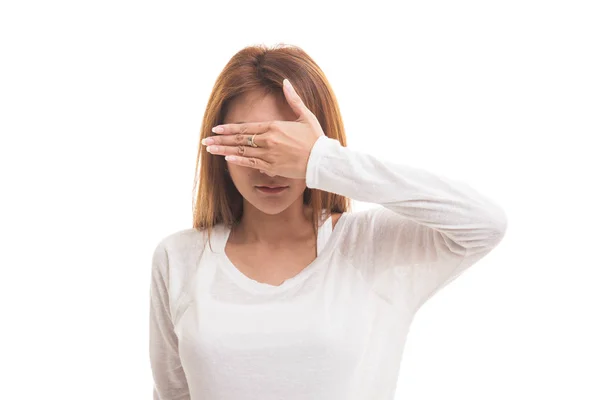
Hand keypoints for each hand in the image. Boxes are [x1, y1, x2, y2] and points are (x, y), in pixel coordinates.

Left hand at [202, 78, 324, 178]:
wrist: (322, 160)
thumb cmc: (315, 138)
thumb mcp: (305, 115)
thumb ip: (293, 99)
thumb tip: (286, 82)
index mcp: (274, 127)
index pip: (245, 127)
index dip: (229, 129)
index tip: (216, 129)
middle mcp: (268, 140)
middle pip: (239, 140)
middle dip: (220, 140)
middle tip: (205, 140)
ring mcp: (269, 155)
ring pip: (241, 152)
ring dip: (224, 151)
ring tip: (210, 150)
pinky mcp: (272, 167)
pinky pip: (251, 164)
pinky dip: (238, 161)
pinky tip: (226, 159)